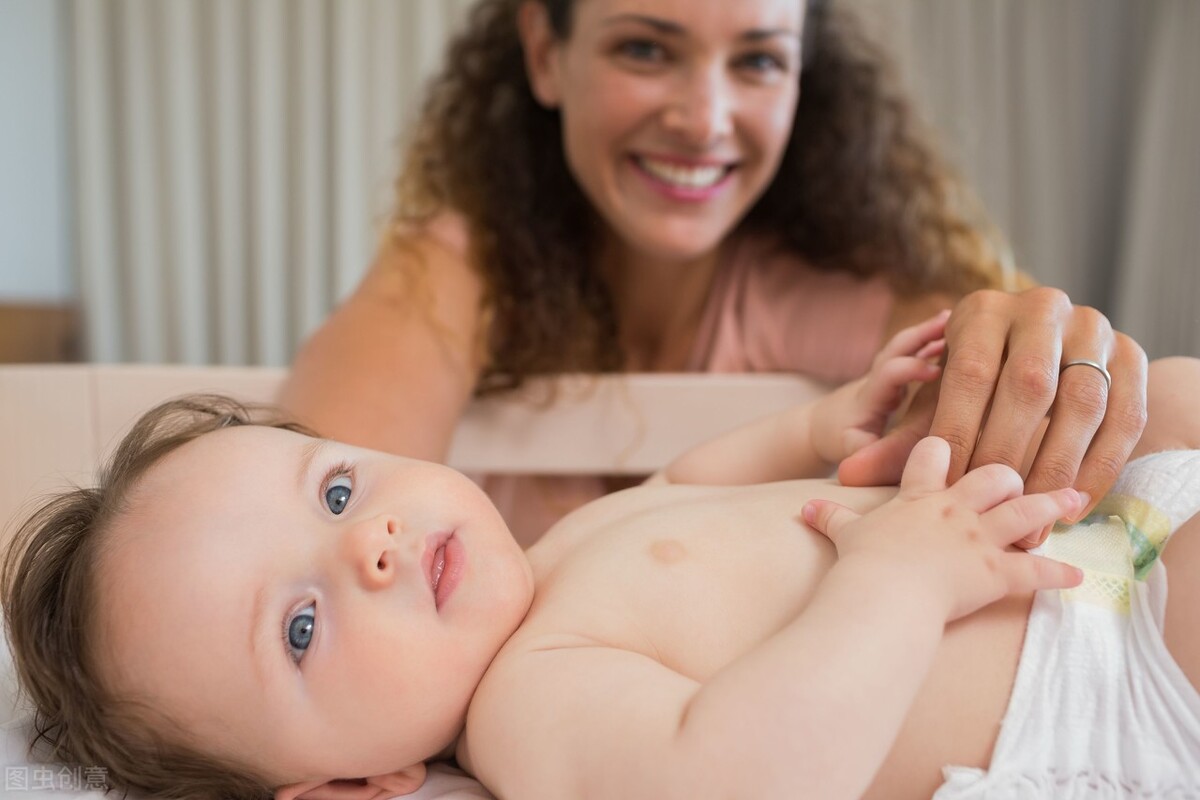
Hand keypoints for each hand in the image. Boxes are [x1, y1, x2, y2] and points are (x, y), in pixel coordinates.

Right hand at [805, 437, 1083, 622]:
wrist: (883, 592)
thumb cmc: (862, 563)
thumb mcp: (843, 534)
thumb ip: (830, 517)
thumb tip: (804, 508)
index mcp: (919, 498)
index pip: (934, 456)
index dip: (944, 449)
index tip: (955, 444)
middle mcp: (955, 510)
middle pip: (993, 474)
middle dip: (1009, 474)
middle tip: (1020, 476)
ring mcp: (979, 539)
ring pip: (1025, 512)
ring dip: (1052, 506)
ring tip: (1075, 498)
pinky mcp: (996, 572)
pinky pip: (1036, 572)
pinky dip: (1058, 575)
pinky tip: (1077, 577)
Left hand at [810, 311, 946, 463]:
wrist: (821, 426)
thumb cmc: (839, 440)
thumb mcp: (851, 451)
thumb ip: (869, 452)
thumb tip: (895, 457)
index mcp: (867, 398)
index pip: (888, 375)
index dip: (909, 369)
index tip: (936, 370)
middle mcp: (876, 379)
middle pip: (896, 349)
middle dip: (921, 334)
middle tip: (950, 321)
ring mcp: (884, 374)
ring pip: (905, 346)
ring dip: (928, 331)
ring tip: (955, 316)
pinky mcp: (893, 374)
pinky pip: (913, 351)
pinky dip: (931, 340)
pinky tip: (954, 330)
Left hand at [838, 287, 1148, 544]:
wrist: (1048, 347)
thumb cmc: (977, 385)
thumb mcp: (941, 401)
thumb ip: (903, 439)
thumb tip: (848, 476)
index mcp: (984, 311)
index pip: (969, 372)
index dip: (960, 429)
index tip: (950, 481)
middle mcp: (1039, 308)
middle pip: (1026, 386)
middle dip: (1007, 450)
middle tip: (989, 504)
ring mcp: (1090, 327)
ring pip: (1078, 402)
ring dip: (1056, 464)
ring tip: (1031, 513)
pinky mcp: (1127, 355)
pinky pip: (1121, 416)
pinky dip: (1099, 465)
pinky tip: (1074, 503)